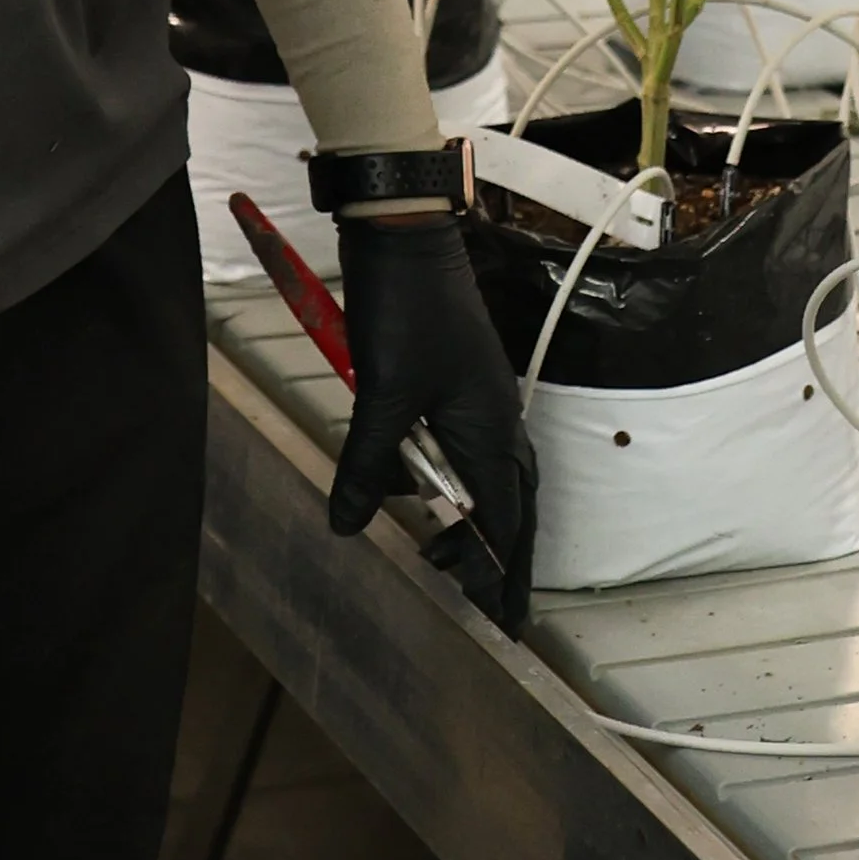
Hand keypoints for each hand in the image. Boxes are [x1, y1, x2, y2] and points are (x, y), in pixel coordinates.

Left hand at [330, 213, 536, 639]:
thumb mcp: (381, 396)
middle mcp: (497, 421)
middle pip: (510, 507)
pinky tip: (420, 488)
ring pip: (489, 477)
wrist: (404, 238)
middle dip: (496, 557)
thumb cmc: (403, 311)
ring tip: (443, 550)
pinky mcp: (459, 383)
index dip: (504, 576)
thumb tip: (348, 525)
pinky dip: (451, 479)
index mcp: (490, 432)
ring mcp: (481, 400)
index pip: (506, 523)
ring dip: (472, 519)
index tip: (505, 622)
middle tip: (477, 598)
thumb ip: (366, 465)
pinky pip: (466, 448)